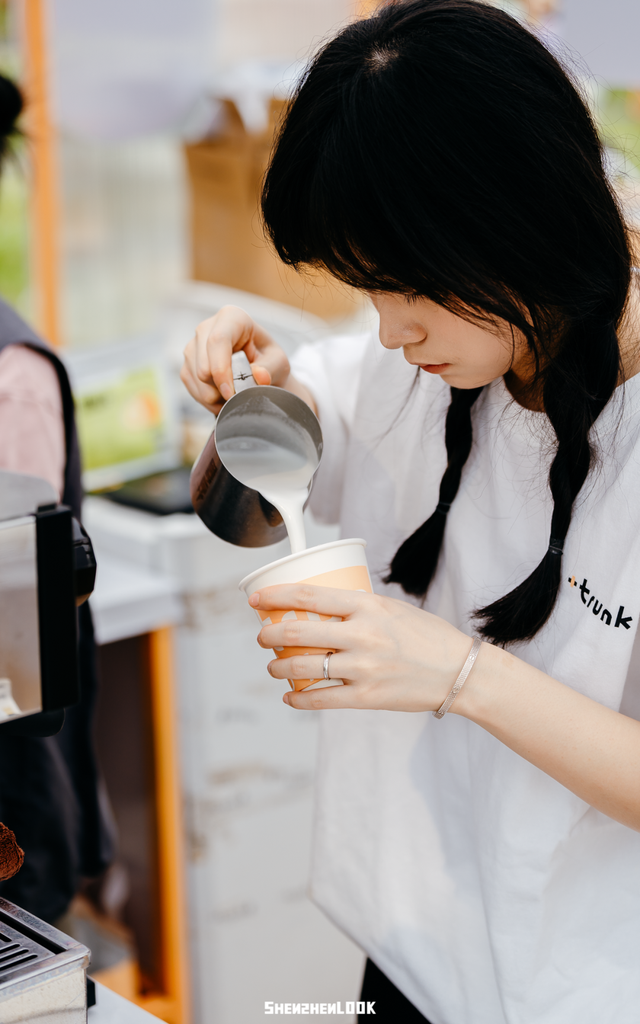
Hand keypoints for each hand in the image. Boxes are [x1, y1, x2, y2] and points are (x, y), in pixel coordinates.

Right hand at [181, 305, 290, 413]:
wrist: (258, 369)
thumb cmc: (268, 361)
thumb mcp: (279, 363)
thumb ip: (272, 369)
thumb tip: (259, 375)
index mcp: (232, 317)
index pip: (218, 341)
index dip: (222, 370)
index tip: (232, 393)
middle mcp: (206, 327)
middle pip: (204, 366)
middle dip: (221, 388)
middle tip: (241, 396)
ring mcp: (193, 346)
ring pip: (196, 379)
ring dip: (216, 396)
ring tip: (236, 395)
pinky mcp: (187, 364)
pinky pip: (192, 388)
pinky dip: (208, 400)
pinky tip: (224, 397)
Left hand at [252, 584, 475, 711]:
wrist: (458, 671)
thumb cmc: (425, 635)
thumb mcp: (391, 608)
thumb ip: (357, 607)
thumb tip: (318, 607)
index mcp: (367, 606)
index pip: (309, 597)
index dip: (275, 597)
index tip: (256, 601)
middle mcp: (362, 635)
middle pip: (297, 633)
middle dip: (268, 636)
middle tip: (262, 637)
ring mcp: (363, 668)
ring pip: (302, 668)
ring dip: (278, 668)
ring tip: (274, 668)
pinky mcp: (366, 697)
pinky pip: (320, 700)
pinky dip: (298, 698)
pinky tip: (290, 696)